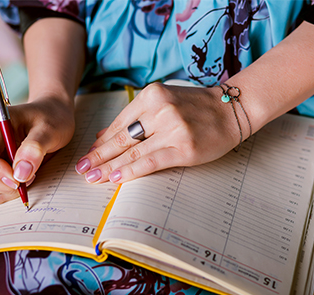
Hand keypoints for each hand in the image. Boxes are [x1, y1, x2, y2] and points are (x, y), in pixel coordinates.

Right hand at [0, 97, 74, 202]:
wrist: (56, 116)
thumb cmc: (52, 118)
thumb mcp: (49, 129)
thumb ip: (34, 148)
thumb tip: (20, 173)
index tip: (17, 178)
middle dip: (4, 183)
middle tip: (30, 178)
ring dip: (7, 189)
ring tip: (31, 176)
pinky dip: (9, 191)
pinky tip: (26, 179)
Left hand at [75, 82, 246, 183]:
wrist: (231, 109)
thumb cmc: (195, 107)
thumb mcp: (163, 102)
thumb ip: (133, 117)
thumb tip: (102, 134)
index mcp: (151, 96)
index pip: (119, 123)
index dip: (101, 141)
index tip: (89, 154)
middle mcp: (160, 110)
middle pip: (121, 138)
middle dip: (98, 155)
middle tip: (82, 168)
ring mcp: (172, 128)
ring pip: (132, 151)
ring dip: (108, 166)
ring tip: (92, 177)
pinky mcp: (184, 147)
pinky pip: (150, 162)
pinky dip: (130, 171)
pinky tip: (115, 178)